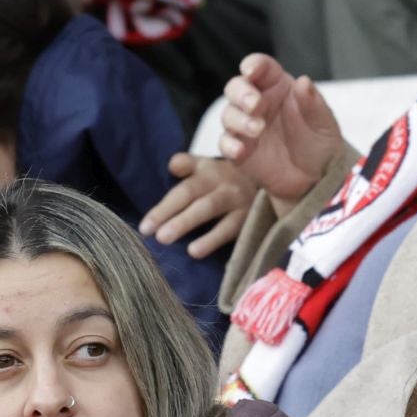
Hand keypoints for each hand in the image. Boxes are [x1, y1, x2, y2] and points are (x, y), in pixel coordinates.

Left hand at [140, 153, 258, 257]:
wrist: (271, 179)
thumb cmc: (226, 180)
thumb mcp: (207, 166)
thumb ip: (186, 164)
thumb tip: (171, 166)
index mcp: (208, 173)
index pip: (183, 191)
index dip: (164, 208)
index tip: (145, 227)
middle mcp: (223, 185)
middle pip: (196, 200)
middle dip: (177, 218)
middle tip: (158, 237)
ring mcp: (240, 201)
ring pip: (213, 211)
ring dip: (197, 228)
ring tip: (180, 246)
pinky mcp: (252, 218)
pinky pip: (234, 229)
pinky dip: (217, 241)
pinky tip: (200, 253)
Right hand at [218, 54, 346, 217]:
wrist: (315, 179)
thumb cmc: (320, 144)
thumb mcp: (324, 123)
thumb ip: (313, 103)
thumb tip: (303, 82)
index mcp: (278, 87)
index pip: (261, 68)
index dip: (254, 65)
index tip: (252, 70)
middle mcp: (258, 102)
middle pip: (236, 87)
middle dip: (241, 92)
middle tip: (255, 104)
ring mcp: (245, 126)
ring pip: (229, 114)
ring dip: (239, 119)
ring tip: (257, 129)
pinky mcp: (239, 150)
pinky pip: (225, 143)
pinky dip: (229, 145)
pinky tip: (241, 150)